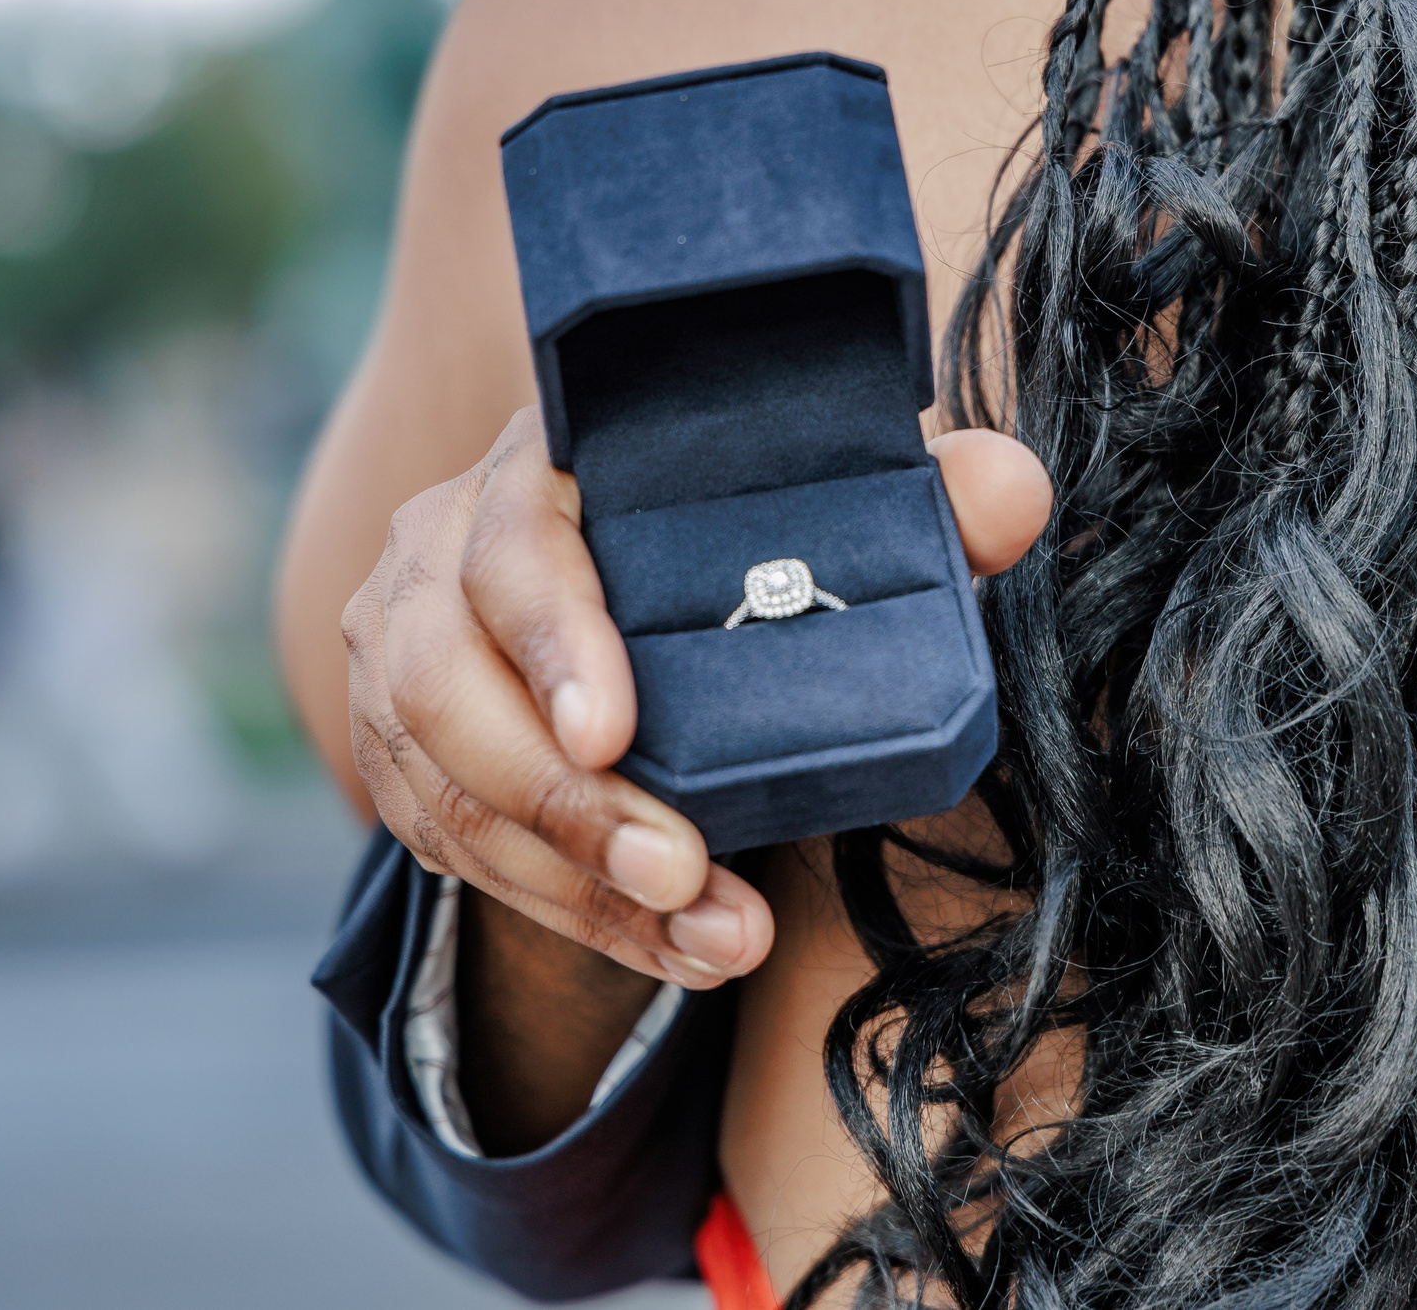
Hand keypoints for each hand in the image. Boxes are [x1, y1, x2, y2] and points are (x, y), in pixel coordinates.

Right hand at [342, 408, 1052, 989]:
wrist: (637, 591)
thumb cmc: (731, 534)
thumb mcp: (824, 506)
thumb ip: (926, 495)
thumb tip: (1015, 492)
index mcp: (540, 467)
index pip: (516, 544)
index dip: (554, 639)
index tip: (617, 734)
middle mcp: (438, 553)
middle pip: (444, 684)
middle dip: (564, 802)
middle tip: (682, 875)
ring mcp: (401, 658)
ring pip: (444, 789)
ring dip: (574, 884)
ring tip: (711, 935)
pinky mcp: (405, 757)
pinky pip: (457, 853)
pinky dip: (570, 917)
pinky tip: (675, 948)